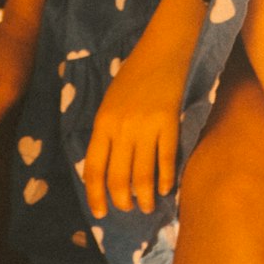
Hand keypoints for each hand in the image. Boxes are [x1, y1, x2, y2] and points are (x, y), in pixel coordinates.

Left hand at [83, 28, 191, 218]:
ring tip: (148, 206)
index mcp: (103, 123)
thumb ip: (107, 131)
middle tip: (128, 209)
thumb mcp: (110, 101)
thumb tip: (107, 166)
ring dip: (145, 198)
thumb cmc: (134, 74)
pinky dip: (166, 180)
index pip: (94, 168)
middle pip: (118, 178)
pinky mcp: (168, 124)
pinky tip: (167, 189)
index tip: (100, 213)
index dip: (95, 195)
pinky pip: (166, 161)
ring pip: (142, 176)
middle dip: (122, 201)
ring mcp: (145, 127)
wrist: (162, 50)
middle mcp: (121, 129)